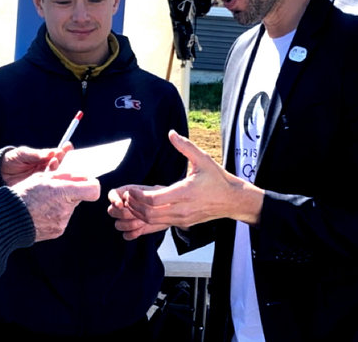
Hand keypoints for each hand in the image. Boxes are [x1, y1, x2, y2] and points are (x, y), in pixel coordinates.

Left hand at [0, 144, 70, 185]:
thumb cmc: (11, 160)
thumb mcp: (22, 154)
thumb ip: (36, 154)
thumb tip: (51, 152)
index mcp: (45, 158)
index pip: (58, 154)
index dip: (64, 150)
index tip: (67, 146)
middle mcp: (47, 169)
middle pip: (61, 165)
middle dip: (64, 160)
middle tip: (61, 155)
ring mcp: (44, 180)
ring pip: (56, 176)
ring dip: (57, 170)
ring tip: (54, 164)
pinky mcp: (40, 190)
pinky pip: (49, 188)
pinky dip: (52, 185)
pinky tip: (53, 181)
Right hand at [12, 171, 99, 241]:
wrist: (8, 219)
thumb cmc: (23, 194)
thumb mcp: (42, 177)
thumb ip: (64, 175)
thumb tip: (81, 176)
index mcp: (64, 192)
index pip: (93, 190)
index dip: (91, 184)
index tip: (84, 182)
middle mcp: (66, 209)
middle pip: (79, 198)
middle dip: (70, 192)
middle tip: (53, 190)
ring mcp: (62, 222)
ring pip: (69, 208)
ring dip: (60, 203)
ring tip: (42, 202)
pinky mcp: (58, 231)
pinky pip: (61, 219)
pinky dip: (54, 214)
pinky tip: (41, 212)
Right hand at [108, 186, 169, 239]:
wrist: (170, 208)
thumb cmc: (162, 196)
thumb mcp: (155, 191)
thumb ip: (142, 193)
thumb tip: (131, 193)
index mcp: (126, 192)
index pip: (112, 194)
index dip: (113, 200)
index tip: (121, 204)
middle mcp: (124, 206)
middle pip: (112, 211)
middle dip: (123, 214)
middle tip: (137, 214)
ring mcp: (127, 219)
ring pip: (118, 224)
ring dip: (129, 224)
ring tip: (142, 221)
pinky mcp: (133, 230)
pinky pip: (126, 235)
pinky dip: (133, 234)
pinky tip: (141, 229)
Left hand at [114, 131, 263, 228]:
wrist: (232, 200)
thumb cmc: (217, 179)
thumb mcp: (203, 159)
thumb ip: (185, 146)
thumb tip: (171, 133)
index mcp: (185, 193)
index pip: (155, 200)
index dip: (138, 196)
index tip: (130, 189)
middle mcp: (182, 209)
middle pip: (150, 213)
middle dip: (134, 206)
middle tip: (126, 196)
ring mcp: (182, 219)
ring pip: (153, 222)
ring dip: (138, 214)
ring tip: (130, 203)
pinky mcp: (182, 224)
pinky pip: (160, 225)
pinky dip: (147, 220)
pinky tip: (140, 211)